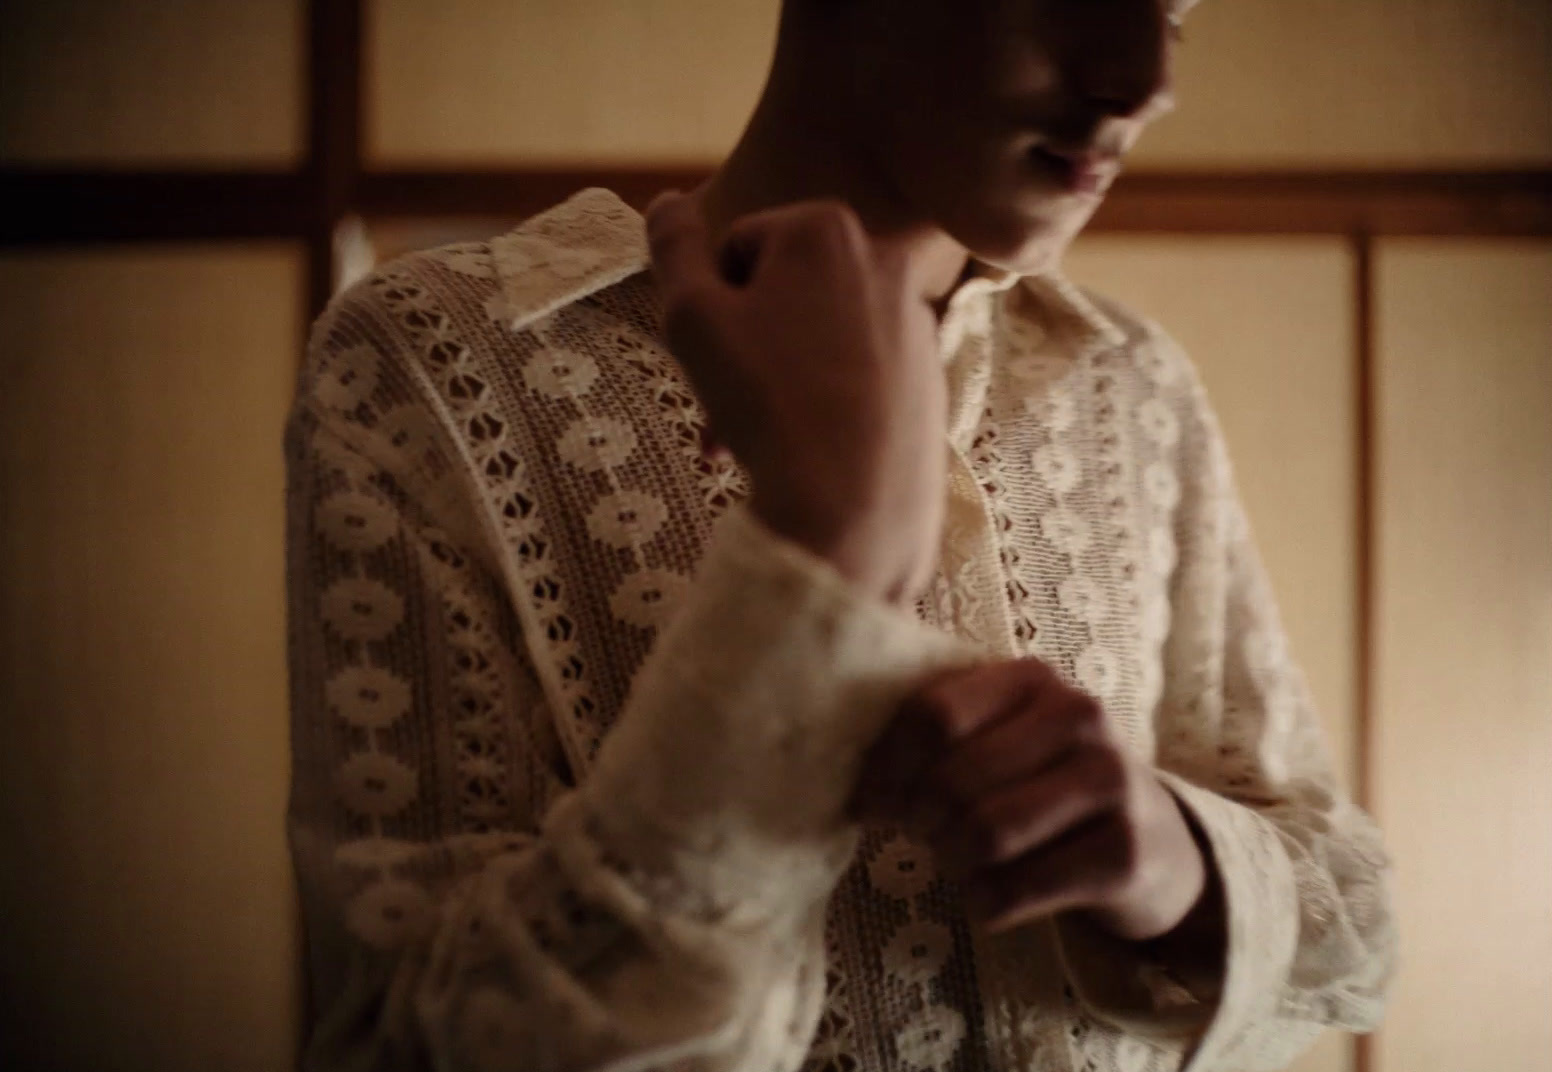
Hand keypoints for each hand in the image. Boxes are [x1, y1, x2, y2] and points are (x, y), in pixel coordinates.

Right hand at [646, 191, 945, 603]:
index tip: (708, 353)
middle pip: (784, 292)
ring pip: (819, 337)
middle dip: (744, 344)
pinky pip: (858, 375)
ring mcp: (915, 320)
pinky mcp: (930, 375)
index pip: (736, 247)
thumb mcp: (693, 317)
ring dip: (778, 378)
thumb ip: (673, 249)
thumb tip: (665, 200)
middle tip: (721, 404)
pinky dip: (825, 401)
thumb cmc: (766, 400)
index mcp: (825, 228)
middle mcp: (884, 259)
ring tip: (755, 436)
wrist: (855, 504)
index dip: (710, 303)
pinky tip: (806, 447)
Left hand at [851, 657, 1211, 941]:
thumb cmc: (1043, 784)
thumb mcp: (998, 737)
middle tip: (921, 835)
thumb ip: (932, 734)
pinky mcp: (1125, 853)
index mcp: (1032, 678)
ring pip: (984, 836)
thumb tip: (850, 779)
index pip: (933, 714)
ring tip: (957, 861)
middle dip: (919, 821)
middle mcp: (1080, 716)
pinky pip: (1016, 889)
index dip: (886, 766)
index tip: (871, 799)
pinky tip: (989, 895)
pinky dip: (984, 902)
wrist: (1153, 840)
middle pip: (954, 781)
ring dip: (953, 863)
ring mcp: (1111, 782)